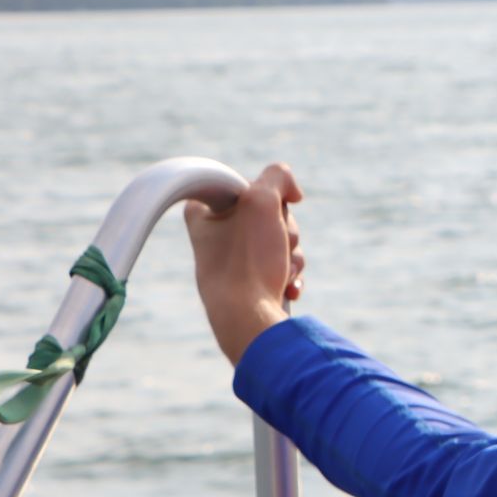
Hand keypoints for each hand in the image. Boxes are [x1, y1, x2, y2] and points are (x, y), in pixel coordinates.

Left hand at [186, 163, 304, 363]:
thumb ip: (277, 177)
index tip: (263, 211)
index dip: (266, 197)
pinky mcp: (253, 284)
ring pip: (282, 243)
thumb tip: (292, 191)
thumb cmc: (248, 262)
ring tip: (281, 274)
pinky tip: (286, 289)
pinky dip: (290, 277)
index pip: (245, 186)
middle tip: (276, 246)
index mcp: (204, 213)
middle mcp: (216, 235)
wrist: (248, 320)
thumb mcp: (262, 202)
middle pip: (271, 215)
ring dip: (293, 257)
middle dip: (286, 232)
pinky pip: (283, 269)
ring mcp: (236, 262)